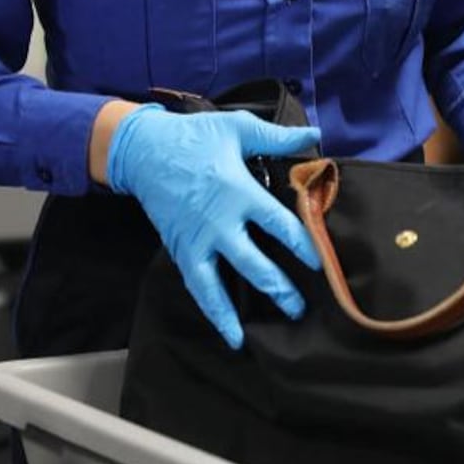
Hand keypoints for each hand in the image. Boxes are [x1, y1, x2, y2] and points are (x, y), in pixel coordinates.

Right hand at [106, 105, 322, 349]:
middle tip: (300, 309)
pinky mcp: (181, 250)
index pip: (279, 224)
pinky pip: (198, 286)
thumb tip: (316, 135)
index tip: (321, 263)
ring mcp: (197, 241)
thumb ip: (277, 137)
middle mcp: (218, 223)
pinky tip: (230, 333)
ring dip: (240, 311)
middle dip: (279, 289)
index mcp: (238, 192)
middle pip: (253, 264)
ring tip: (260, 336)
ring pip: (220, 285)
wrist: (142, 150)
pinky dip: (213, 311)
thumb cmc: (194, 136)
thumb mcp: (237, 128)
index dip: (303, 245)